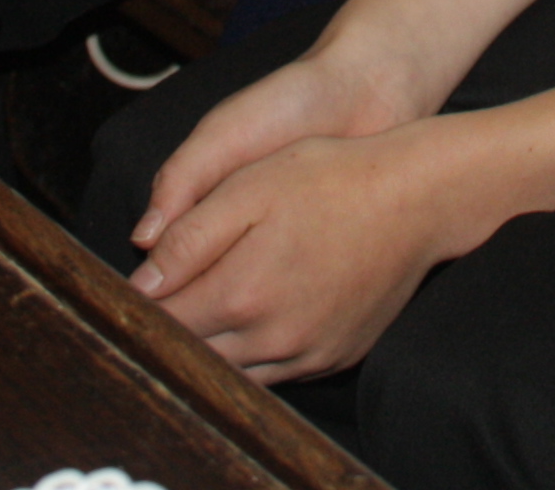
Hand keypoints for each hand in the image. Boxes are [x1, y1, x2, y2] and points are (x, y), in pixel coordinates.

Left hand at [130, 104, 490, 380]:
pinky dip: (257, 356)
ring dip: (214, 347)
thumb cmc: (332, 179)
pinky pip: (279, 374)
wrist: (418, 199)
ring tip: (211, 309)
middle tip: (169, 299)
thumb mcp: (249, 188)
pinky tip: (258, 322)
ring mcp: (308, 353)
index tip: (136, 289)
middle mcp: (272, 338)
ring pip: (236, 371)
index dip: (143, 306)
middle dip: (175, 330)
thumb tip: (142, 283)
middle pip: (196, 353)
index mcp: (241, 293)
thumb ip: (189, 238)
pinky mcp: (336, 356)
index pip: (166, 321)